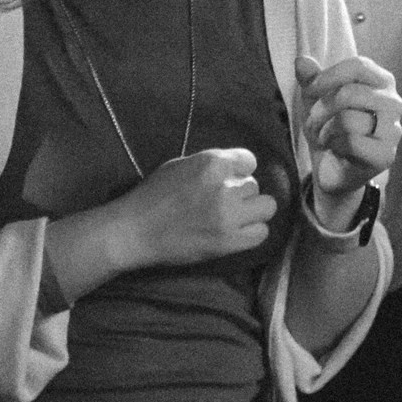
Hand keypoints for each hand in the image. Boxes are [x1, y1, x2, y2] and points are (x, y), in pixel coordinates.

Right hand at [124, 147, 277, 266]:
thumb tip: (235, 169)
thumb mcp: (181, 165)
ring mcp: (229, 215)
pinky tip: (237, 232)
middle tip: (225, 202)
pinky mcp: (228, 242)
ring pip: (265, 207)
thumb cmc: (153, 195)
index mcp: (213, 163)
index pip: (249, 160)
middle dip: (241, 192)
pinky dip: (253, 232)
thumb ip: (211, 165)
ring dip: (252, 211)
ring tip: (235, 217)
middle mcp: (225, 186)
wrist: (135, 231)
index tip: (230, 179)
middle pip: (255, 185)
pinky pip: (261, 233)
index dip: (240, 170)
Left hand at [297, 52, 401, 219]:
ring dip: (324, 130)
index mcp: (382, 82)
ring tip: (324, 136)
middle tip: (314, 121)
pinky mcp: (386, 155)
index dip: (328, 76)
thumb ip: (311, 79)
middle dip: (321, 109)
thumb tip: (301, 60)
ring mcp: (393, 130)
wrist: (332, 167)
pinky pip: (352, 142)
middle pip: (349, 93)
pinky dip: (334, 145)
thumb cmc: (328, 126)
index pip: (358, 66)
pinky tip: (336, 150)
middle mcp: (394, 102)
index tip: (311, 89)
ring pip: (347, 119)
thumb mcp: (315, 99)